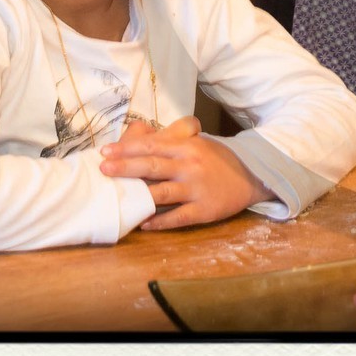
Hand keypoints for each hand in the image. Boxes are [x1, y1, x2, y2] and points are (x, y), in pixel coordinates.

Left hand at [99, 115, 274, 229]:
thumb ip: (170, 140)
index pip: (152, 145)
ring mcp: (197, 188)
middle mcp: (190, 165)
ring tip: (118, 197)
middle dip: (126, 167)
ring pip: (163, 192)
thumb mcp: (197, 142)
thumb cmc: (217, 159)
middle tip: (103, 169)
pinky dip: (160, 221)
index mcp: (187, 146)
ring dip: (139, 195)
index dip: (127, 148)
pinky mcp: (204, 210)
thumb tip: (137, 132)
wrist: (252, 176)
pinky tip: (144, 223)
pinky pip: (179, 217)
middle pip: (153, 166)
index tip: (105, 151)